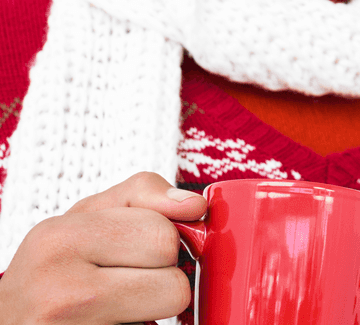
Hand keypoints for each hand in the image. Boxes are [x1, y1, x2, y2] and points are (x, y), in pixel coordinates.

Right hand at [0, 172, 205, 324]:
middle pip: (173, 281)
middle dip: (163, 278)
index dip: (164, 243)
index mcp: (60, 240)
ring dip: (155, 308)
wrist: (11, 322)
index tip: (137, 251)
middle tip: (127, 280)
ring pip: (168, 313)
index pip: (163, 235)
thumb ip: (142, 195)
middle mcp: (61, 291)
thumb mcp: (86, 216)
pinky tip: (111, 322)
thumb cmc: (56, 266)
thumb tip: (194, 206)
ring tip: (120, 304)